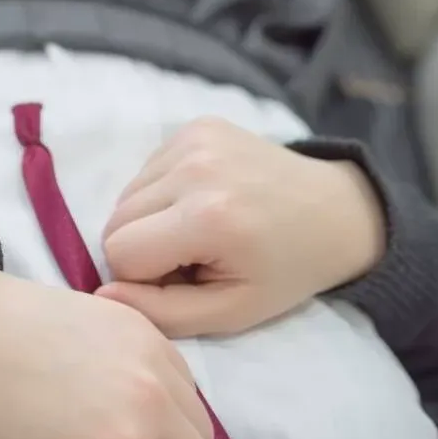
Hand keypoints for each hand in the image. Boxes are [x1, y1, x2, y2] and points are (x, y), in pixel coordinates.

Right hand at [97, 120, 385, 339]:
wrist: (334, 211)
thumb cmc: (285, 270)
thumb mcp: (232, 312)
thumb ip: (164, 314)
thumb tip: (103, 297)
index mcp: (207, 217)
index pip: (120, 253)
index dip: (143, 279)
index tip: (183, 281)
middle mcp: (195, 167)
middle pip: (116, 221)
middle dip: (143, 249)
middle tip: (192, 259)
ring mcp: (194, 138)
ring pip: (126, 195)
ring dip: (151, 221)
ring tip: (199, 231)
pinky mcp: (196, 124)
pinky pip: (147, 170)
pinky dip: (163, 194)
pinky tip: (202, 202)